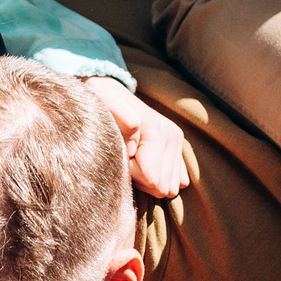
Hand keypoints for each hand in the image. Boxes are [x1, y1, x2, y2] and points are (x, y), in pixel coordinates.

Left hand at [88, 76, 190, 197]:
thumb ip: (122, 117)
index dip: (131, 175)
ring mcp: (177, 143)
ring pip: (170, 187)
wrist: (109, 93)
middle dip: (140, 179)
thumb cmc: (102, 104)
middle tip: (125, 160)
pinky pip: (178, 182)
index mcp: (156, 130)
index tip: (119, 158)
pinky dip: (158, 178)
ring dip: (148, 179)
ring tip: (133, 160)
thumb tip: (134, 139)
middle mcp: (172, 136)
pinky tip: (145, 164)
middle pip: (161, 187)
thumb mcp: (105, 105)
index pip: (151, 179)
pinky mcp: (178, 149)